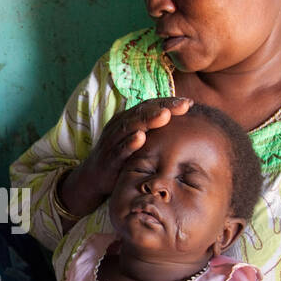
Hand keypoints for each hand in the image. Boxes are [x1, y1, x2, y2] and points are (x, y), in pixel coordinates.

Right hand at [76, 97, 191, 204]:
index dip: (168, 102)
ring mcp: (113, 141)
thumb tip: (183, 127)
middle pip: (143, 111)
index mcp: (128, 119)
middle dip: (163, 107)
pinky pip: (119, 149)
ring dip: (148, 119)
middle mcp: (120, 125)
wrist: (92, 177)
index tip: (189, 102)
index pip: (150, 105)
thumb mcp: (137, 141)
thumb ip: (154, 131)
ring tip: (165, 115)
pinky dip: (129, 143)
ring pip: (131, 126)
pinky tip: (140, 137)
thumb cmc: (122, 157)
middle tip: (182, 105)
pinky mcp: (109, 158)